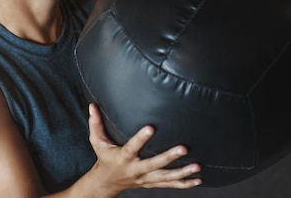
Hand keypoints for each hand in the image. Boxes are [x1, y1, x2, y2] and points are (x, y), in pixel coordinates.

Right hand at [87, 103, 201, 194]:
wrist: (106, 183)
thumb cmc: (104, 158)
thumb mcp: (97, 142)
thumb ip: (96, 124)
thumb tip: (92, 105)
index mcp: (123, 158)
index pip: (132, 147)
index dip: (140, 138)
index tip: (151, 127)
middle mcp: (136, 169)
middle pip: (154, 165)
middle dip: (169, 157)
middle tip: (184, 148)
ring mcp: (145, 178)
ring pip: (165, 177)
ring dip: (182, 173)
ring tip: (197, 167)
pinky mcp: (152, 183)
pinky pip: (170, 185)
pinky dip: (184, 184)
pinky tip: (198, 180)